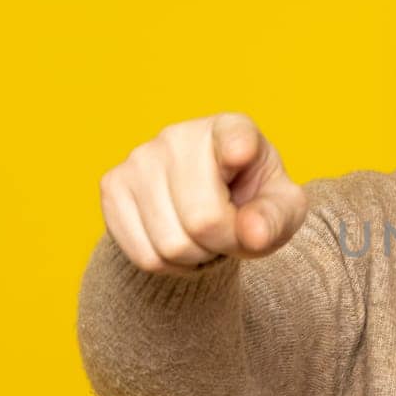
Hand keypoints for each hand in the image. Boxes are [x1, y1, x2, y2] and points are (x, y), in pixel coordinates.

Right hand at [98, 112, 308, 274]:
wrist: (207, 208)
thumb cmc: (253, 202)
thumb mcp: (282, 209)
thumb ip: (276, 219)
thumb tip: (252, 234)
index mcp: (233, 129)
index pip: (235, 137)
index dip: (237, 149)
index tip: (241, 154)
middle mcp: (180, 135)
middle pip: (203, 220)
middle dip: (223, 243)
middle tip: (229, 234)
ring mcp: (140, 158)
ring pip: (170, 244)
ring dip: (195, 258)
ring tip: (204, 237)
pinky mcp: (112, 185)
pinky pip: (144, 254)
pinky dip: (168, 265)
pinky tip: (178, 240)